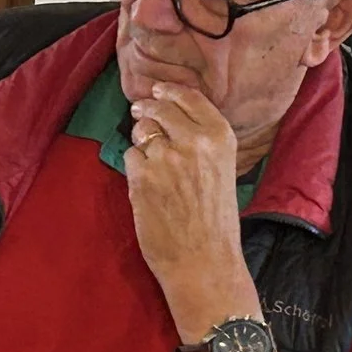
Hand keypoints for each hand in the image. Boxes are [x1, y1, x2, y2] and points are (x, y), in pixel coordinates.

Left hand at [125, 83, 260, 341]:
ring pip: (141, 132)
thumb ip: (201, 142)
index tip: (157, 90)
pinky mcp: (142, 175)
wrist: (204, 261)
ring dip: (141, 142)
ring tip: (151, 163)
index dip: (168, 91)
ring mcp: (166, 156)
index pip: (189, 97)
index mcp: (219, 136)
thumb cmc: (215, 221)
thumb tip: (170, 118)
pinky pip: (129, 156)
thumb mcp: (221, 170)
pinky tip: (147, 186)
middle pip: (159, 108)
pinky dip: (134, 168)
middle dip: (146, 110)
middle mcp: (194, 140)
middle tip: (139, 112)